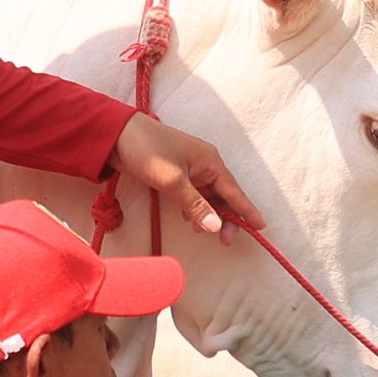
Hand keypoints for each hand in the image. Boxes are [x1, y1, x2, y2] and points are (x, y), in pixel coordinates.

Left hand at [115, 113, 258, 238]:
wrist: (116, 135)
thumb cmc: (148, 151)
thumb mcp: (173, 181)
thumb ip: (195, 205)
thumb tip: (216, 226)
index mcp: (210, 161)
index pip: (234, 190)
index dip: (247, 209)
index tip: (261, 226)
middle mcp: (204, 165)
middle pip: (223, 195)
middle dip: (226, 217)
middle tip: (226, 240)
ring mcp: (190, 169)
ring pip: (208, 197)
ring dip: (208, 214)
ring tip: (203, 232)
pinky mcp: (176, 175)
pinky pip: (193, 195)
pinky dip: (194, 209)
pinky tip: (188, 220)